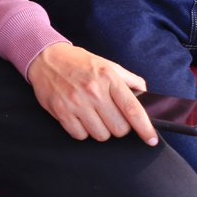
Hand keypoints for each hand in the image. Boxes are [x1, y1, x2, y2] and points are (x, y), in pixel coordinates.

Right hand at [28, 42, 157, 145]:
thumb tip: (146, 95)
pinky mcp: (61, 111)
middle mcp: (93, 91)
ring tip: (92, 115)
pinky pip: (80, 136)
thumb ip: (130, 79)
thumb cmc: (79, 63)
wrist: (45, 57)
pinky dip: (82, 131)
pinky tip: (79, 117)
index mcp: (108, 78)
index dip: (145, 128)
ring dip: (100, 129)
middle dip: (118, 126)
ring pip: (101, 135)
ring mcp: (76, 102)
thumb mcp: (107, 64)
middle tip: (109, 116)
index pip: (133, 109)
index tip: (151, 139)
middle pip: (119, 129)